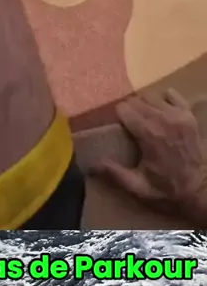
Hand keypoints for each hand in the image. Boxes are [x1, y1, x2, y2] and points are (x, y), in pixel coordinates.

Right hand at [93, 89, 206, 223]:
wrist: (201, 191)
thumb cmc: (167, 190)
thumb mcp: (138, 188)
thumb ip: (115, 174)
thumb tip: (90, 165)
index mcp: (148, 134)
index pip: (124, 108)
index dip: (119, 117)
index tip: (120, 128)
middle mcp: (162, 119)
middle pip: (135, 100)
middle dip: (129, 111)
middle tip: (130, 127)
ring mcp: (178, 115)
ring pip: (151, 95)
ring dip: (145, 105)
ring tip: (144, 119)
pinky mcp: (188, 115)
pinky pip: (172, 95)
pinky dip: (164, 100)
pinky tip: (162, 112)